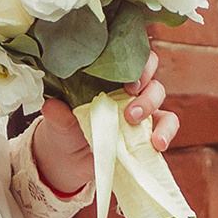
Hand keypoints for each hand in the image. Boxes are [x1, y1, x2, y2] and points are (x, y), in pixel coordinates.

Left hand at [29, 50, 178, 194]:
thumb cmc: (65, 131)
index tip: (125, 78)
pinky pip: (167, 124)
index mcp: (107, 77)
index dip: (134, 61)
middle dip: (141, 82)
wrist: (69, 161)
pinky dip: (166, 132)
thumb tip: (50, 106)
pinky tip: (158, 143)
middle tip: (130, 98)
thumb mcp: (59, 124)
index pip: (128, 56)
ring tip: (135, 123)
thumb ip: (58, 115)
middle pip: (148, 73)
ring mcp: (141, 108)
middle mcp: (127, 88)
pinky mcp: (149, 130)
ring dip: (151, 105)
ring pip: (159, 95)